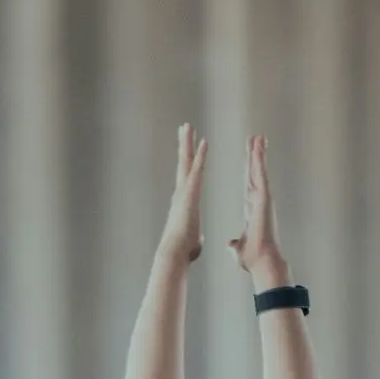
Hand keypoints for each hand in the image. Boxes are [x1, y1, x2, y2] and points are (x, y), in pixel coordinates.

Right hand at [160, 122, 208, 262]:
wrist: (175, 252)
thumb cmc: (183, 251)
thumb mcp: (193, 241)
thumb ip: (195, 237)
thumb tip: (197, 242)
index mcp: (184, 203)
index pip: (187, 178)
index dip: (188, 164)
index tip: (188, 151)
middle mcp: (180, 193)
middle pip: (183, 164)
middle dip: (184, 146)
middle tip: (184, 129)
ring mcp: (184, 191)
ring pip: (186, 162)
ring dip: (188, 144)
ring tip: (188, 126)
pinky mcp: (190, 192)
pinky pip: (197, 170)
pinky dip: (200, 156)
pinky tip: (204, 142)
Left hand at [227, 134, 283, 276]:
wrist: (262, 261)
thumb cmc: (253, 257)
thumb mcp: (239, 248)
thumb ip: (236, 244)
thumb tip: (232, 245)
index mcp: (252, 210)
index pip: (249, 185)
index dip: (249, 171)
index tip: (249, 160)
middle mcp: (259, 201)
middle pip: (256, 174)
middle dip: (255, 156)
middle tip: (255, 140)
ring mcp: (264, 199)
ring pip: (260, 171)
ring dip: (259, 154)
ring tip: (259, 137)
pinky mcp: (265, 199)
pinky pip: (262, 176)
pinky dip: (260, 162)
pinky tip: (259, 149)